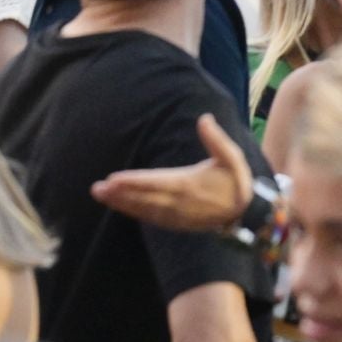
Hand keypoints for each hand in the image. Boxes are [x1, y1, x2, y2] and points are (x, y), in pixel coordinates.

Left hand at [90, 114, 253, 231]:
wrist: (245, 213)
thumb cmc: (236, 181)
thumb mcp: (232, 157)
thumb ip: (216, 139)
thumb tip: (204, 119)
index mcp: (188, 184)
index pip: (155, 182)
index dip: (133, 181)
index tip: (114, 179)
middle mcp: (178, 202)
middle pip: (143, 198)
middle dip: (119, 194)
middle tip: (97, 189)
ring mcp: (175, 215)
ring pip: (143, 209)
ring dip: (121, 203)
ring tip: (101, 195)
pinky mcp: (175, 222)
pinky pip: (150, 217)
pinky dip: (134, 212)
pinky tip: (120, 205)